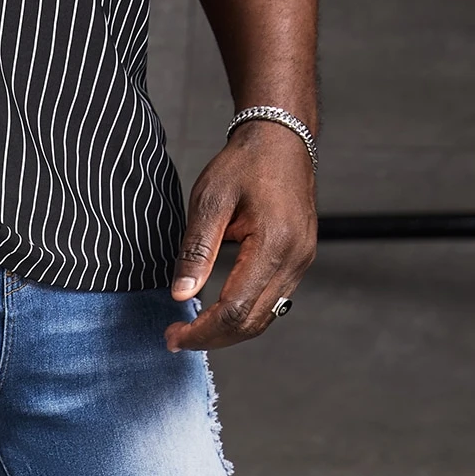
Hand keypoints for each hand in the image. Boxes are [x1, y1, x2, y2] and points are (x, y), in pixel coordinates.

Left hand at [165, 121, 316, 350]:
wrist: (283, 137)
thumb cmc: (246, 161)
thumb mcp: (211, 198)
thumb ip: (196, 249)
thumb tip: (181, 295)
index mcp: (274, 244)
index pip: (235, 310)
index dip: (202, 331)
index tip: (173, 336)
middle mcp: (294, 259)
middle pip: (250, 323)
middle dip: (211, 338)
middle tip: (177, 338)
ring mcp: (301, 262)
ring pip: (263, 319)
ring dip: (227, 333)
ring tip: (193, 330)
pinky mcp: (299, 261)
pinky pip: (271, 304)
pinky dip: (243, 316)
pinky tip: (218, 313)